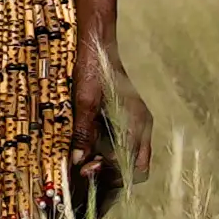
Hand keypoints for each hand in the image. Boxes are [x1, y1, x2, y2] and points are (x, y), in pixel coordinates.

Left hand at [71, 48, 144, 206]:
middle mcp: (140, 127)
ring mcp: (132, 123)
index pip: (135, 167)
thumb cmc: (94, 66)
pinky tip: (84, 150)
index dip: (112, 175)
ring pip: (123, 159)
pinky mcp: (121, 119)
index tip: (89, 170)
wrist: (96, 43)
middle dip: (108, 176)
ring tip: (81, 163)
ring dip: (104, 166)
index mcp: (138, 123)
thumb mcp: (85, 100)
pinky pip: (116, 145)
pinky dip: (101, 153)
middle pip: (131, 168)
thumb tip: (78, 160)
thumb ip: (83, 131)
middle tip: (83, 172)